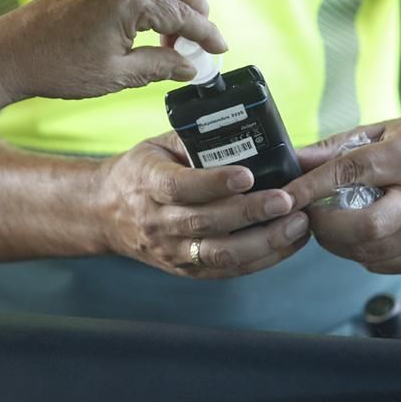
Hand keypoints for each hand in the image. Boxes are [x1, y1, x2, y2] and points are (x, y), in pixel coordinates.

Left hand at [0, 0, 227, 101]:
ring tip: (172, 40)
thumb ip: (159, 66)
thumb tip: (190, 67)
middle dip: (197, 8)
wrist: (8, 55)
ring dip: (176, 2)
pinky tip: (147, 31)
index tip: (221, 51)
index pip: (183, 15)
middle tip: (198, 42)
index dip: (207, 35)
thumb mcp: (116, 75)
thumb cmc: (56, 67)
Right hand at [96, 132, 310, 278]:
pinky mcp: (185, 269)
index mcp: (148, 184)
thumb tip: (246, 131)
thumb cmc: (138, 173)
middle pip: (206, 222)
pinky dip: (262, 259)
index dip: (214, 182)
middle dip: (251, 212)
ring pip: (220, 254)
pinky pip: (226, 270)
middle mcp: (158, 222)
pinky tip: (288, 242)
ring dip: (264, 241)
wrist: (103, 213)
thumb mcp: (157, 146)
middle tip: (287, 200)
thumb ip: (195, 141)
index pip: (180, 186)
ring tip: (297, 224)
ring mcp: (171, 250)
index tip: (247, 175)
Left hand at [282, 114, 400, 273]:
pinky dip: (362, 256)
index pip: (349, 173)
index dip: (310, 188)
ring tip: (329, 227)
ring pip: (371, 252)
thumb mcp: (380, 130)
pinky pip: (386, 264)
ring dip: (338, 245)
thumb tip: (293, 161)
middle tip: (310, 217)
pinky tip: (357, 239)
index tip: (285, 197)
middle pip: (364, 226)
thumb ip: (334, 148)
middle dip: (325, 227)